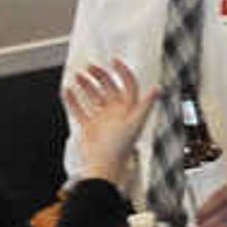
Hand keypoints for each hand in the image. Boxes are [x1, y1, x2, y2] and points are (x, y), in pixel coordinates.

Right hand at [59, 58, 149, 185]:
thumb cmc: (121, 146)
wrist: (104, 165)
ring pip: (93, 96)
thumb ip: (146, 105)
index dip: (123, 72)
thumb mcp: (135, 123)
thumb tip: (158, 88)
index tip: (113, 60)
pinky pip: (79, 109)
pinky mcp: (89, 126)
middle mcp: (116, 112)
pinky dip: (73, 100)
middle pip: (109, 87)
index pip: (128, 85)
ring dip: (85, 85)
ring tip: (77, 76)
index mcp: (128, 109)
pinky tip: (67, 90)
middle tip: (90, 67)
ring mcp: (102, 118)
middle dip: (100, 75)